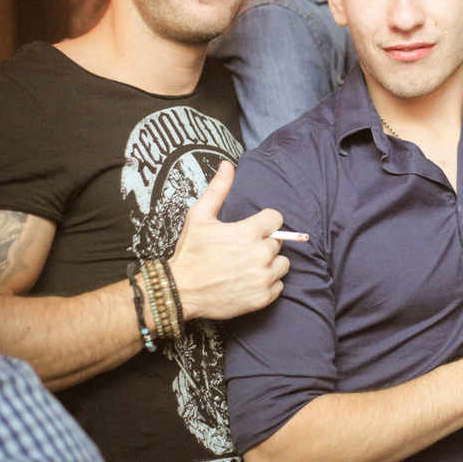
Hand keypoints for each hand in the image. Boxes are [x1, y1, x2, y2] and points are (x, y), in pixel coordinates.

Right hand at [168, 161, 289, 320]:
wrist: (180, 291)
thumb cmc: (190, 252)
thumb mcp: (199, 216)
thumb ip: (218, 189)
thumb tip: (227, 165)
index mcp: (249, 232)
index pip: (276, 219)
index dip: (264, 222)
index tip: (251, 229)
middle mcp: (261, 254)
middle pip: (279, 241)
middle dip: (264, 243)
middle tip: (244, 249)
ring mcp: (263, 278)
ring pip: (282, 264)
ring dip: (270, 263)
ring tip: (249, 265)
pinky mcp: (262, 297)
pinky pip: (279, 285)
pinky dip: (268, 283)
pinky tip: (250, 281)